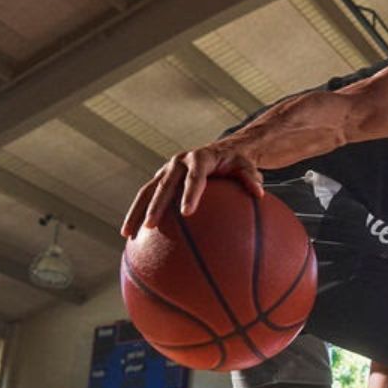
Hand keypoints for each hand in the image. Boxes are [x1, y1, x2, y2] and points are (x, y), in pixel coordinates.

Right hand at [120, 141, 265, 237]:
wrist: (221, 150)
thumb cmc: (237, 162)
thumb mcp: (247, 166)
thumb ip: (251, 178)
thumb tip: (260, 194)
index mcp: (200, 157)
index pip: (195, 176)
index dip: (190, 193)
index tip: (188, 213)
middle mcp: (178, 162)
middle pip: (164, 184)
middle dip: (156, 205)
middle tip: (151, 226)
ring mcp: (166, 171)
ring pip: (147, 191)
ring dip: (136, 212)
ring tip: (128, 234)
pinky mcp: (161, 179)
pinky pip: (147, 197)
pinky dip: (138, 214)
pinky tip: (133, 238)